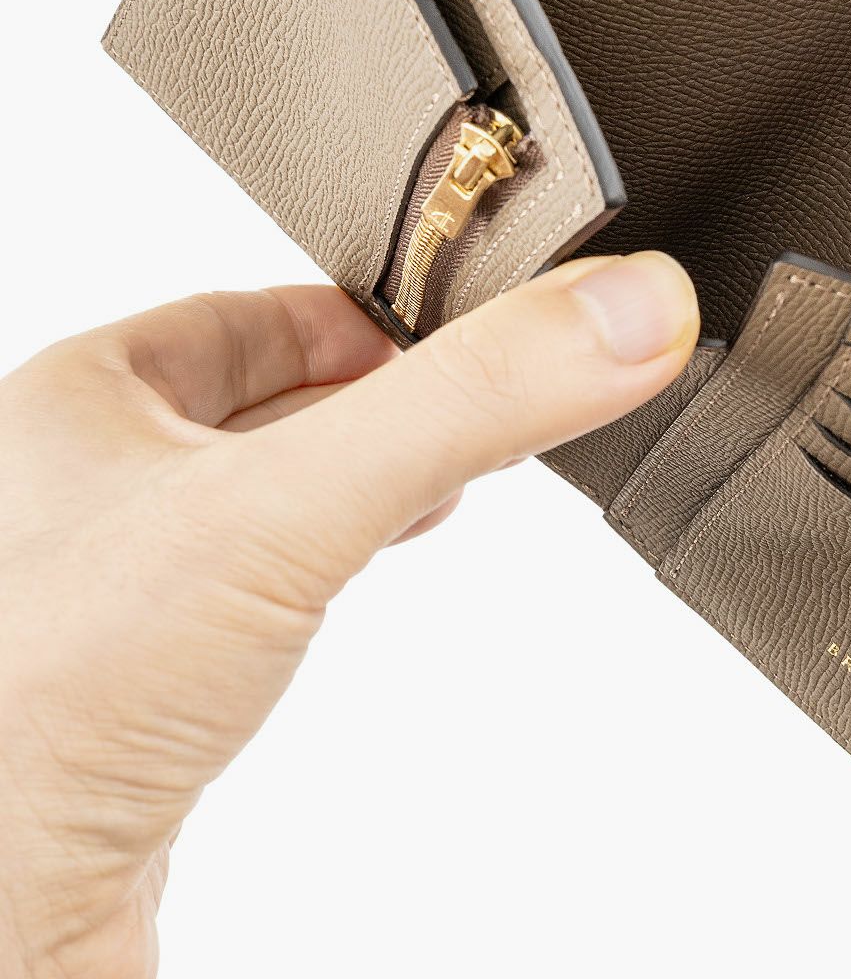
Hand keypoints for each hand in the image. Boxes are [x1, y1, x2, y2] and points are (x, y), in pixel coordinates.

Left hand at [0, 254, 697, 977]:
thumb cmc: (50, 703)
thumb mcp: (292, 502)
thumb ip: (469, 402)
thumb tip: (628, 311)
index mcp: (81, 401)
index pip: (248, 314)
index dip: (363, 316)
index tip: (457, 334)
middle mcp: (79, 488)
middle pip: (265, 406)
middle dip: (378, 407)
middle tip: (473, 412)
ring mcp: (105, 594)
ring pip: (257, 502)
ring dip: (352, 489)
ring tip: (434, 491)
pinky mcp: (131, 692)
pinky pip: (241, 593)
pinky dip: (314, 572)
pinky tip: (347, 591)